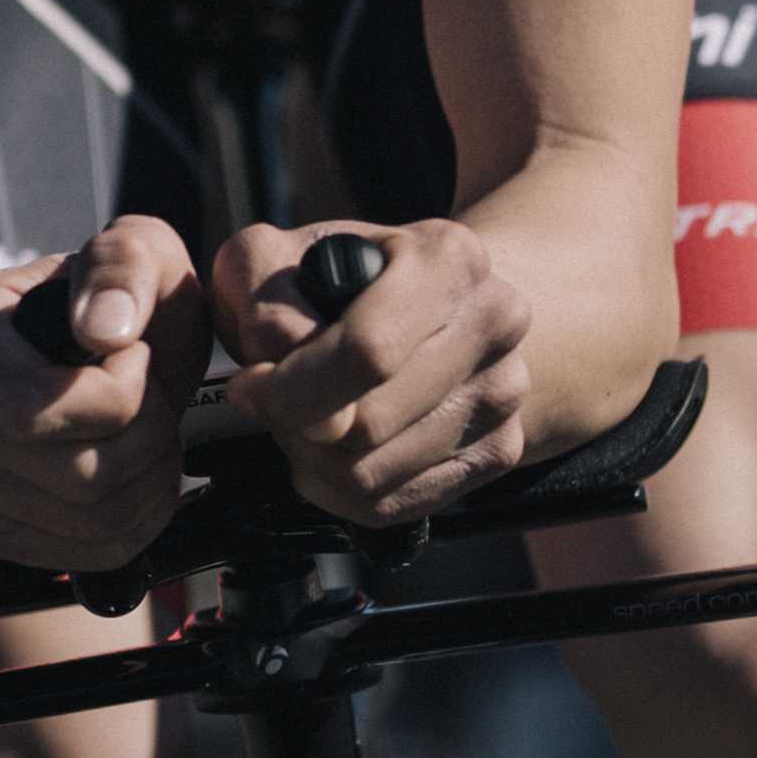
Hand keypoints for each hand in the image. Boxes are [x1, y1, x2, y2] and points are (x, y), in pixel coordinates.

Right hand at [0, 217, 208, 569]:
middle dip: (150, 441)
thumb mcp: (134, 252)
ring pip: (88, 521)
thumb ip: (124, 267)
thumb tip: (102, 330)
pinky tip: (137, 476)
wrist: (67, 346)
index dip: (118, 395)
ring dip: (152, 483)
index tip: (135, 355)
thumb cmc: (105, 301)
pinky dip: (137, 522)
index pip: (35, 410)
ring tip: (153, 437)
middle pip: (75, 476)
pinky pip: (85, 555)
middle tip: (160, 402)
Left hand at [211, 217, 536, 526]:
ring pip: (372, 475)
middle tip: (274, 399)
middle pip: (368, 424)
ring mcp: (504, 393)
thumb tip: (276, 345)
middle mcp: (493, 322)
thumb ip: (257, 277)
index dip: (295, 386)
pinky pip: (390, 504)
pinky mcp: (500, 450)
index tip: (252, 386)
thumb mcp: (279, 252)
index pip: (368, 351)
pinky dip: (336, 488)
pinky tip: (329, 449)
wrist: (427, 309)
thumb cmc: (338, 280)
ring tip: (303, 418)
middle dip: (296, 422)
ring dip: (311, 458)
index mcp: (447, 258)